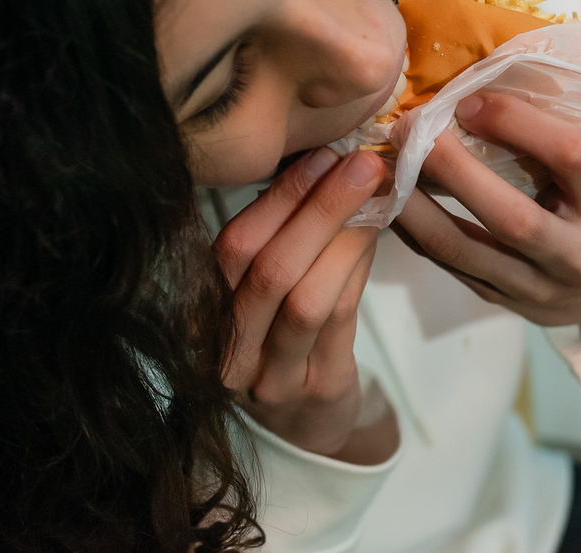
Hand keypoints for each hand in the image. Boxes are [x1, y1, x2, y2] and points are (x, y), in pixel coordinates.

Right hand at [214, 147, 392, 460]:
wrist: (303, 425)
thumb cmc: (280, 340)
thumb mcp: (263, 293)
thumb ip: (279, 238)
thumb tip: (325, 163)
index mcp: (203, 313)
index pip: (231, 248)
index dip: (279, 199)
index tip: (321, 155)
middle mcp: (226, 350)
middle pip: (268, 272)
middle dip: (318, 209)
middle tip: (361, 164)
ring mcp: (271, 377)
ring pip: (306, 299)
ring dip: (346, 238)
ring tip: (376, 195)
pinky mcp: (318, 388)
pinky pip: (341, 320)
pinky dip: (360, 269)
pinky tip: (377, 235)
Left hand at [394, 93, 580, 327]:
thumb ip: (547, 144)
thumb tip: (472, 91)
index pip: (572, 155)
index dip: (518, 122)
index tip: (470, 100)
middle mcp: (575, 255)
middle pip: (511, 217)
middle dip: (453, 169)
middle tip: (410, 129)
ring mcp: (534, 286)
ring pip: (463, 248)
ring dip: (415, 205)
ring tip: (384, 167)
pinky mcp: (497, 300)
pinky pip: (444, 263)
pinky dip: (411, 228)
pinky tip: (391, 198)